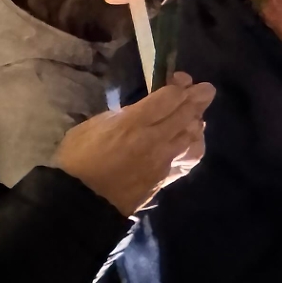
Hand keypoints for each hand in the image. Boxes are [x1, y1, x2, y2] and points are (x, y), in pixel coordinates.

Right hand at [55, 72, 215, 216]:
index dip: (180, 85)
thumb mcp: (94, 125)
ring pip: (194, 136)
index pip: (170, 98)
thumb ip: (125, 114)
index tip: (179, 80)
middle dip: (199, 97)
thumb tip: (147, 108)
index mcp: (132, 124)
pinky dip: (194, 146)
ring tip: (193, 117)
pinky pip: (189, 159)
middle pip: (187, 113)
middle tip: (203, 90)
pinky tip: (190, 142)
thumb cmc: (78, 159)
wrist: (80, 201)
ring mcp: (163, 161)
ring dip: (197, 122)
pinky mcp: (166, 178)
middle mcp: (154, 140)